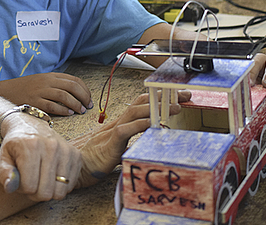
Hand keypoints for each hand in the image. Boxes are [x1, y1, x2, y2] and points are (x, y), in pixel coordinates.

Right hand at [0, 72, 92, 115]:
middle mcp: (47, 82)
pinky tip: (69, 113)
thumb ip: (57, 85)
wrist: (7, 91)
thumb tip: (77, 94)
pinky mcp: (34, 101)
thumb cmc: (27, 88)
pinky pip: (52, 106)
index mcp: (51, 76)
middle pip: (72, 87)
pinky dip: (63, 110)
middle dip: (84, 97)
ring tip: (80, 111)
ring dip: (76, 104)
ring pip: (64, 96)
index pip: (74, 80)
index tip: (89, 98)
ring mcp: (40, 91)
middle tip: (88, 106)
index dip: (85, 89)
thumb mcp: (43, 81)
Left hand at [0, 112, 81, 200]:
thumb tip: (10, 187)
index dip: (21, 188)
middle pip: (46, 192)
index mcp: (31, 146)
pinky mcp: (76, 155)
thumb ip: (4, 173)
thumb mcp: (3, 157)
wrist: (31, 125)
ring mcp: (66, 150)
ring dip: (49, 190)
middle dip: (35, 193)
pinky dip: (60, 186)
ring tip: (40, 179)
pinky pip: (70, 186)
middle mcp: (51, 146)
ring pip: (60, 192)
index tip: (19, 178)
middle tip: (30, 181)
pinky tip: (51, 175)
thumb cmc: (16, 145)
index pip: (29, 187)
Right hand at [71, 91, 190, 187]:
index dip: (159, 97)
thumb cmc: (99, 159)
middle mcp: (118, 122)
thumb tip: (150, 138)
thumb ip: (133, 140)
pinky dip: (140, 125)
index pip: (141, 103)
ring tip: (174, 107)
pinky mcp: (110, 144)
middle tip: (184, 96)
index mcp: (121, 123)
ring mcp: (113, 131)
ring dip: (156, 108)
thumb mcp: (121, 146)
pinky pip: (125, 130)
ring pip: (134, 112)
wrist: (81, 168)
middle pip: (141, 103)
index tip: (178, 96)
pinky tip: (153, 123)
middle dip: (163, 97)